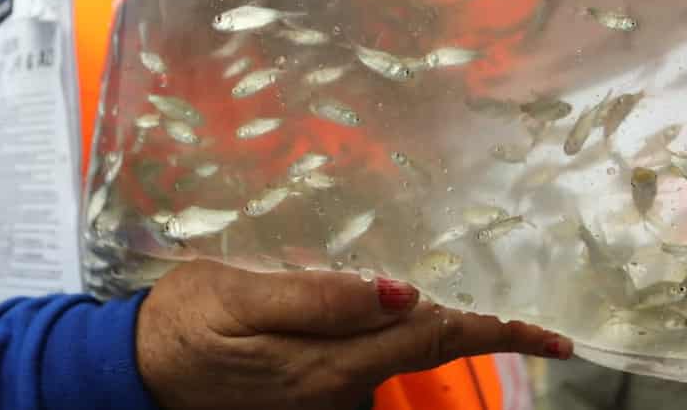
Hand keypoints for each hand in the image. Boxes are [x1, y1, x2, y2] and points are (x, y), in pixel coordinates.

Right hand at [136, 259, 572, 409]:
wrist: (132, 373)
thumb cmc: (183, 323)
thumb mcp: (242, 295)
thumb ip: (320, 298)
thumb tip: (402, 293)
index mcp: (327, 366)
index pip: (432, 343)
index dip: (497, 333)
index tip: (554, 336)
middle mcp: (337, 391)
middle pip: (425, 353)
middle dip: (477, 330)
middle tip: (525, 310)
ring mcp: (324, 400)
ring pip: (396, 358)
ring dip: (428, 328)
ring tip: (448, 288)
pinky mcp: (309, 396)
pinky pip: (365, 364)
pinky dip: (387, 337)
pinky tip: (377, 308)